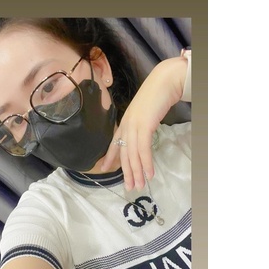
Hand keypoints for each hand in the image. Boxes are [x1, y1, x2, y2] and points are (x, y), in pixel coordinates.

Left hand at [101, 56, 187, 190]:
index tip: (103, 168)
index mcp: (125, 122)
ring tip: (138, 185)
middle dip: (126, 172)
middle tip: (129, 187)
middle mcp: (126, 125)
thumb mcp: (145, 113)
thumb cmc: (157, 96)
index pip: (114, 143)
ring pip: (132, 154)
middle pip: (124, 153)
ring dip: (136, 172)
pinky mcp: (144, 125)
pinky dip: (146, 163)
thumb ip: (141, 125)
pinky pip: (143, 149)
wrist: (164, 81)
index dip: (109, 157)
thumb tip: (142, 138)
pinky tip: (149, 174)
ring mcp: (134, 125)